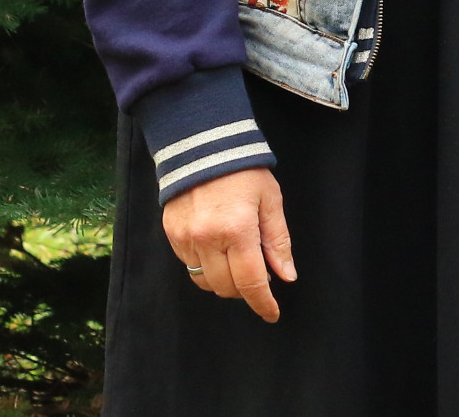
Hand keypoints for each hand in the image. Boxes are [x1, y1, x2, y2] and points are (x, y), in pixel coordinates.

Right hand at [160, 167, 294, 321]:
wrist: (204, 145)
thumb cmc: (244, 171)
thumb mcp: (271, 200)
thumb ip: (278, 240)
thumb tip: (286, 275)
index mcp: (238, 230)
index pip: (251, 282)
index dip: (263, 303)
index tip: (272, 314)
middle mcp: (208, 239)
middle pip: (226, 287)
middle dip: (245, 289)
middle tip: (258, 274)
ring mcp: (186, 239)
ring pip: (205, 282)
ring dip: (224, 280)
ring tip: (237, 260)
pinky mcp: (172, 235)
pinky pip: (189, 266)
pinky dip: (205, 266)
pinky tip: (217, 248)